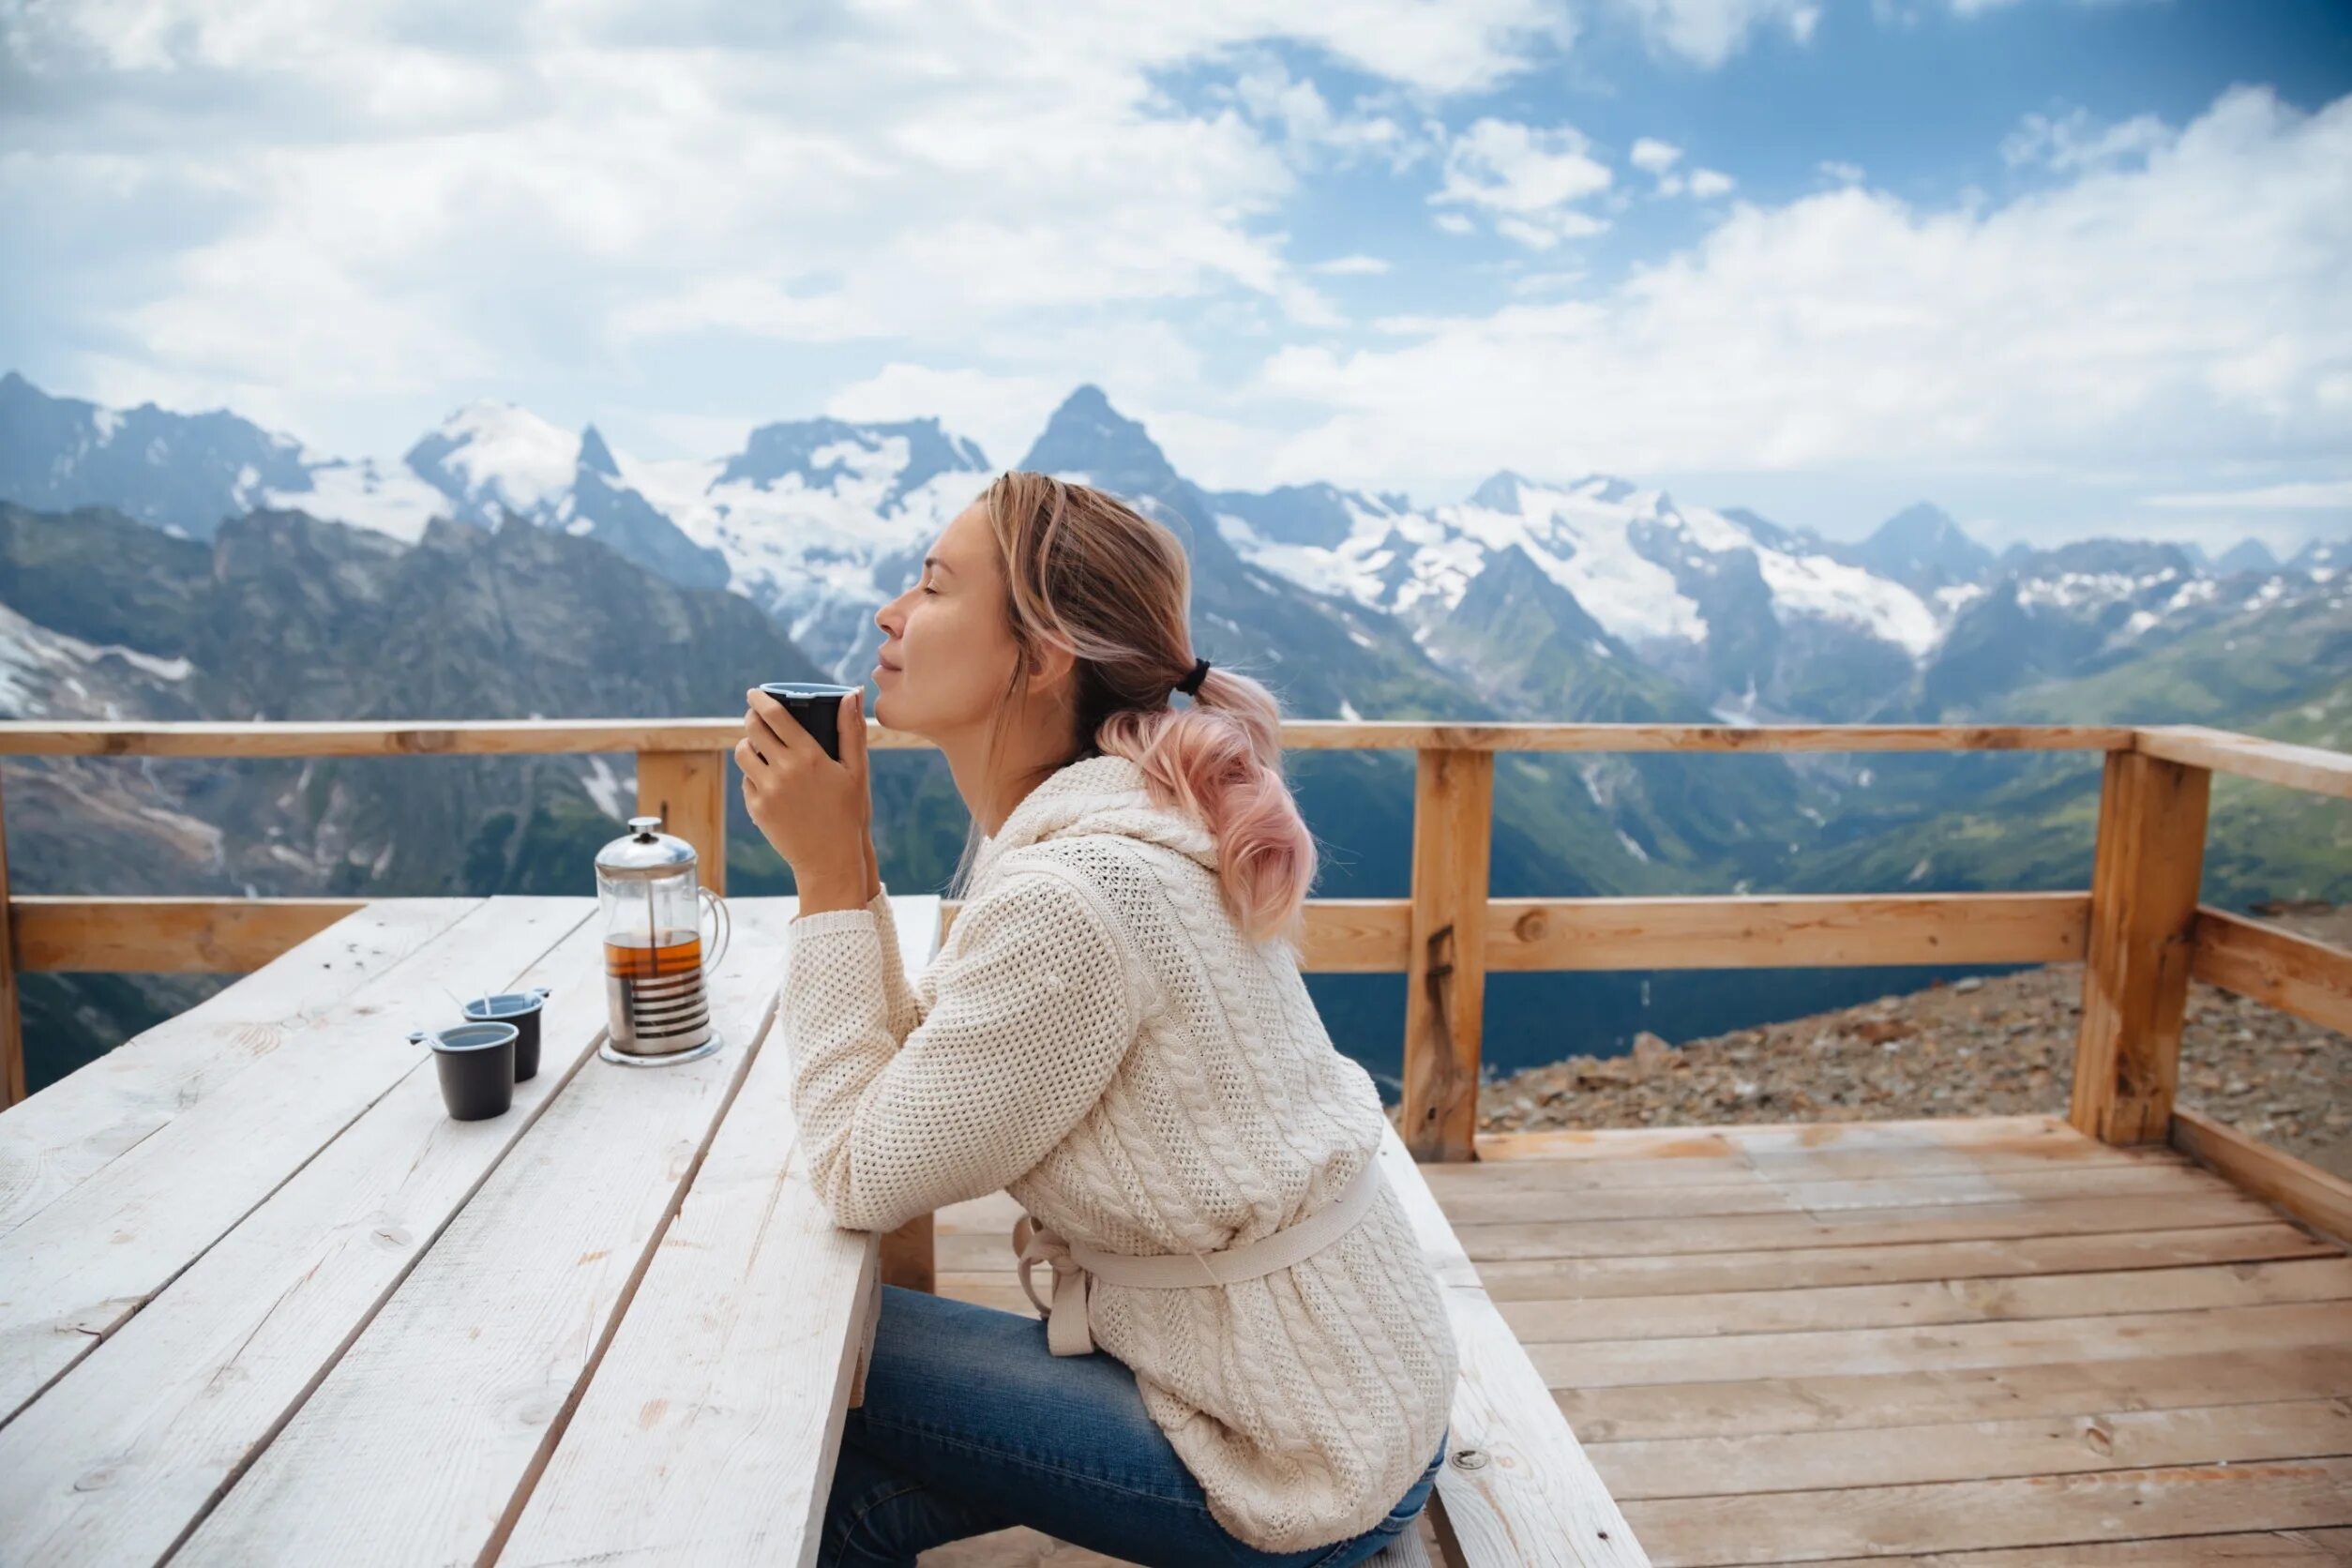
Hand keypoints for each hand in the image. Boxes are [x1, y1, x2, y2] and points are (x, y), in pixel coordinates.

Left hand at [737, 687, 870, 891]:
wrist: (831, 859)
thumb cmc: (849, 813)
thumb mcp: (857, 770)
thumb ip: (851, 730)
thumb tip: (851, 694)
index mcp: (809, 756)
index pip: (775, 715)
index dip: (760, 699)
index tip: (754, 693)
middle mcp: (784, 770)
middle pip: (752, 729)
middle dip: (751, 717)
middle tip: (756, 716)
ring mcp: (767, 790)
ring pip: (743, 754)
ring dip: (749, 745)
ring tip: (760, 747)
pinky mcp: (757, 809)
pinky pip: (747, 781)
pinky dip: (754, 775)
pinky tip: (770, 781)